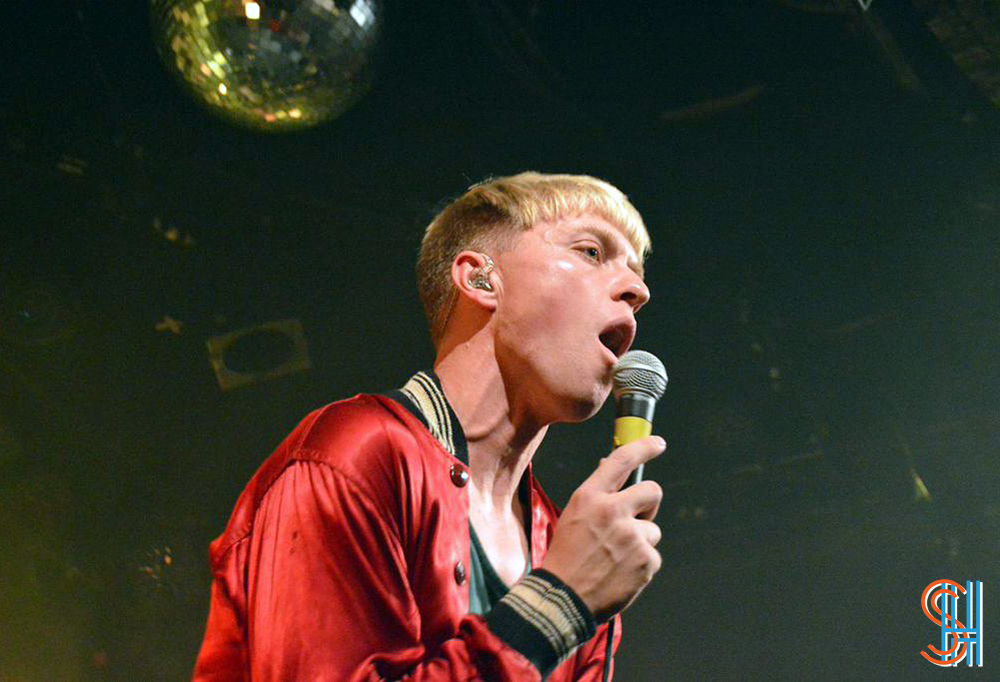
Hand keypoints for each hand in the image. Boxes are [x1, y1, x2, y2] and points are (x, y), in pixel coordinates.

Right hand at [539, 436, 665, 622]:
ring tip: (615, 558)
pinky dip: (641, 565)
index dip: (643, 447)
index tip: (658, 443)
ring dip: (640, 542)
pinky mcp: (646, 559)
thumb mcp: (573, 517)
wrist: (563, 599)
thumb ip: (597, 497)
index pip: (621, 460)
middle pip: (653, 491)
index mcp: (590, 496)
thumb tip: (618, 476)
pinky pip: (653, 555)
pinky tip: (620, 573)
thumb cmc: (566, 558)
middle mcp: (612, 510)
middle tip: (636, 520)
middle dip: (649, 506)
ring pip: (652, 529)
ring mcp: (632, 535)